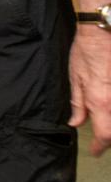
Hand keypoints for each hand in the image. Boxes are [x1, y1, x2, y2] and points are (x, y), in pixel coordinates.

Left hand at [68, 26, 110, 155]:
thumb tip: (75, 123)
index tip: (95, 151)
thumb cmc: (86, 52)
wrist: (103, 30)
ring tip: (105, 125)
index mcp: (100, 101)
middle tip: (101, 140)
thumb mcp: (74, 77)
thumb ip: (78, 103)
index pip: (105, 135)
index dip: (99, 147)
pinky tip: (109, 107)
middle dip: (110, 138)